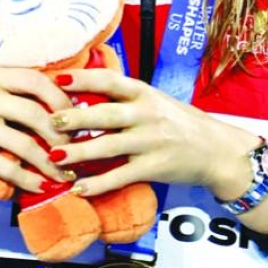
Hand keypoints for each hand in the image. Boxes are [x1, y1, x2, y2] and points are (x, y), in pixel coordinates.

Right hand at [0, 67, 73, 205]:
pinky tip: (43, 186)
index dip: (60, 97)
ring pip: (25, 144)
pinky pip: (9, 168)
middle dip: (60, 133)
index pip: (34, 79)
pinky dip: (30, 180)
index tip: (76, 114)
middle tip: (75, 147)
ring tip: (65, 173)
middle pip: (34, 112)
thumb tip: (71, 103)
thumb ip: (18, 93)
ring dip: (50, 162)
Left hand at [48, 69, 267, 233]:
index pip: (109, 81)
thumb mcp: (155, 100)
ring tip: (54, 157)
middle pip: (105, 114)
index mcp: (144, 92)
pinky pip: (121, 176)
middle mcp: (147, 114)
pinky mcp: (154, 168)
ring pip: (108, 147)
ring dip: (79, 153)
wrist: (217, 149)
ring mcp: (151, 142)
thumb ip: (125, 97)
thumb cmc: (180, 122)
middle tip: (50, 121)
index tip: (57, 79)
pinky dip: (98, 184)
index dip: (82, 79)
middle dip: (74, 118)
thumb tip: (84, 90)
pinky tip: (78, 188)